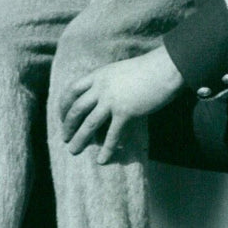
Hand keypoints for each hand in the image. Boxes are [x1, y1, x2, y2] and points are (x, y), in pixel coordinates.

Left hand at [60, 46, 183, 163]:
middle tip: (65, 137)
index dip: (64, 105)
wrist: (165, 68)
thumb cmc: (149, 68)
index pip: (72, 90)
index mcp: (99, 75)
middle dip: (68, 125)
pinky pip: (112, 134)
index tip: (62, 116)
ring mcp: (112, 100)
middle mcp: (101, 87)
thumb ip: (110, 82)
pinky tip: (102, 160)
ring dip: (79, 139)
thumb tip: (106, 96)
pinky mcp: (125, 112)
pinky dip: (107, 149)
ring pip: (89, 124)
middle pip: (76, 109)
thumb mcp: (121, 70)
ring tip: (73, 151)